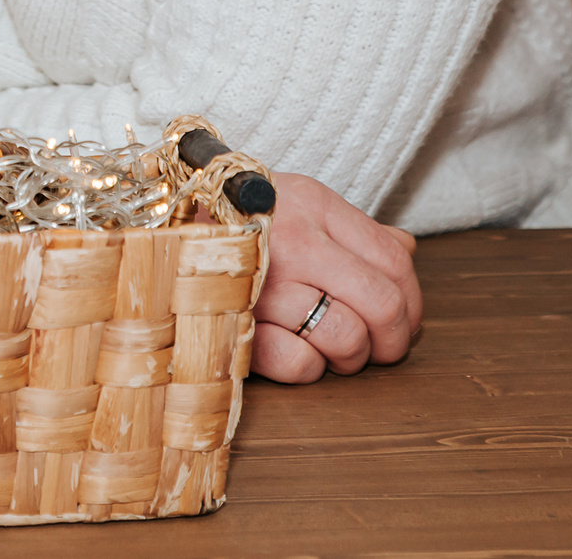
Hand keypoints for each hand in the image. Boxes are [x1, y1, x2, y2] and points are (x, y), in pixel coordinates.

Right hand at [248, 170, 421, 382]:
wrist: (158, 228)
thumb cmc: (239, 221)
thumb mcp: (299, 206)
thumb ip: (354, 229)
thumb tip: (406, 249)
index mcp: (313, 203)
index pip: (394, 260)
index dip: (413, 302)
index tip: (406, 322)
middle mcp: (291, 239)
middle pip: (382, 303)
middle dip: (393, 340)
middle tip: (381, 349)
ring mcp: (261, 282)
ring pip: (346, 338)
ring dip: (350, 357)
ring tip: (333, 349)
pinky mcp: (234, 322)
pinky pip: (301, 366)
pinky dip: (308, 368)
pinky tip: (294, 350)